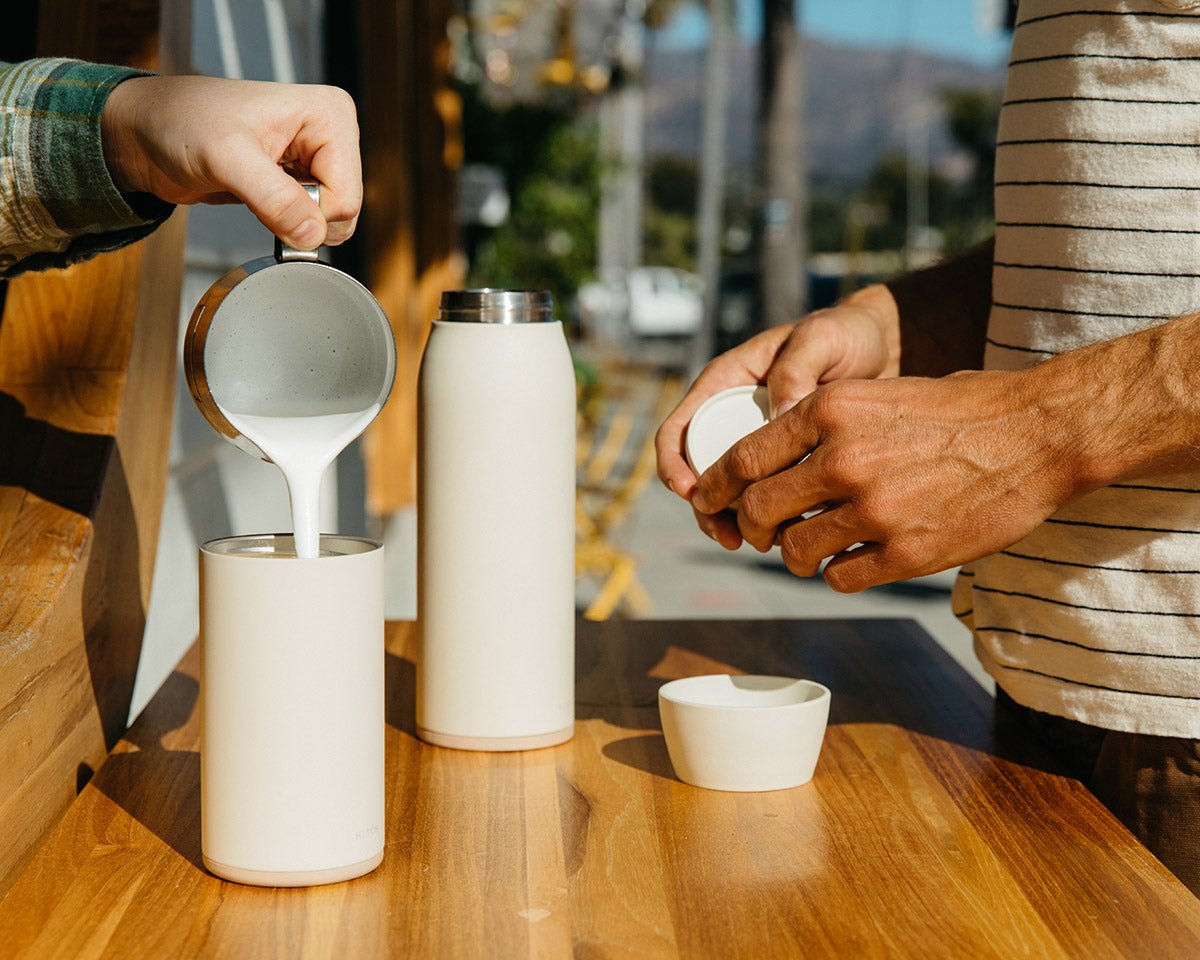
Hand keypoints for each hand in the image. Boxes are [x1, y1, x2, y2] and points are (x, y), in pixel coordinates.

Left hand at [101, 75, 360, 249]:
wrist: (148, 133)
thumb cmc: (180, 121)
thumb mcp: (226, 157)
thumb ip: (273, 198)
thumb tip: (312, 235)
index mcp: (329, 115)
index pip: (346, 196)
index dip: (307, 212)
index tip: (265, 198)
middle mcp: (331, 135)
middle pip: (343, 212)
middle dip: (300, 219)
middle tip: (256, 194)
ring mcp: (317, 159)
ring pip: (329, 222)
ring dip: (290, 223)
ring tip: (254, 193)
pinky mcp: (300, 180)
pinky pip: (311, 223)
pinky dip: (284, 225)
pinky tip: (257, 201)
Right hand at [654, 284, 899, 546]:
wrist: (886, 347)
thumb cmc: (847, 333)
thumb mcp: (821, 339)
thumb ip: (796, 370)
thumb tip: (776, 420)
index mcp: (725, 383)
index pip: (679, 429)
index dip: (673, 465)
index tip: (693, 493)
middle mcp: (733, 415)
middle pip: (700, 471)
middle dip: (707, 509)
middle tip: (731, 536)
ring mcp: (758, 441)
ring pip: (732, 490)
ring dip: (737, 521)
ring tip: (766, 542)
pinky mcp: (786, 461)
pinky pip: (768, 494)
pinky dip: (773, 517)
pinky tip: (795, 533)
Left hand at [691, 370, 1083, 591]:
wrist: (1036, 433)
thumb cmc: (957, 409)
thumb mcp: (876, 394)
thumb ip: (820, 426)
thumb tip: (767, 463)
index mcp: (829, 411)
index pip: (742, 459)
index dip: (714, 487)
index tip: (705, 502)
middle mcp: (844, 459)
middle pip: (760, 510)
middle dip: (752, 528)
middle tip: (763, 534)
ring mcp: (876, 510)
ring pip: (796, 551)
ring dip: (795, 556)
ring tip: (811, 550)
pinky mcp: (908, 552)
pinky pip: (842, 577)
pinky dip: (838, 574)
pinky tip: (854, 560)